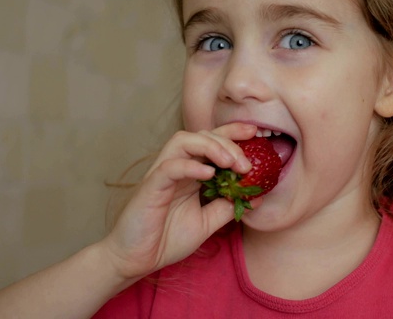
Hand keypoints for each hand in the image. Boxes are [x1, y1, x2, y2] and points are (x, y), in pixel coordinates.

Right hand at [99, 123, 256, 280]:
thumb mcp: (206, 223)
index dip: (232, 132)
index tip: (255, 133)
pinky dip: (190, 166)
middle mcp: (176, 167)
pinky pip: (169, 167)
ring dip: (211, 146)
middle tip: (247, 164)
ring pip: (183, 141)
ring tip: (229, 163)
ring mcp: (162, 174)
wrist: (136, 260)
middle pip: (201, 135)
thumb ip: (227, 207)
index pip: (212, 141)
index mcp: (190, 172)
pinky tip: (208, 174)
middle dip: (228, 142)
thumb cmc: (166, 239)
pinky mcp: (151, 187)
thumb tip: (256, 198)